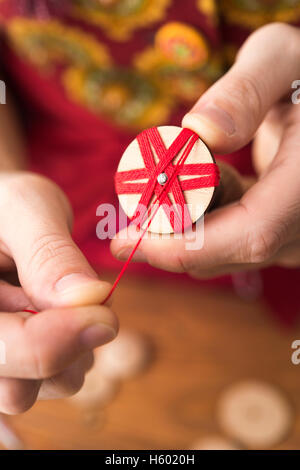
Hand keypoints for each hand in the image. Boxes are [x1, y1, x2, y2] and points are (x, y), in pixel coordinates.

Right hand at [0, 171, 117, 413]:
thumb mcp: (26, 208)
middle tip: (87, 303)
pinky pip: (40, 383)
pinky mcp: (7, 360)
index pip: (2, 348)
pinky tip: (63, 319)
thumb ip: (51, 254)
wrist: (1, 215)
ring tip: (69, 304)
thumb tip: (92, 298)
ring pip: (32, 393)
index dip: (59, 339)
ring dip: (69, 357)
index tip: (107, 316)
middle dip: (66, 351)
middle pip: (17, 390)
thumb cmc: (6, 203)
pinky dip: (65, 358)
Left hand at [111, 22, 299, 276]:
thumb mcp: (281, 60)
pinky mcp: (282, 238)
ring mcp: (296, 237)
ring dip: (189, 218)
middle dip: (170, 229)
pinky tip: (215, 178)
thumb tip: (199, 132)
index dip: (184, 246)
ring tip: (200, 162)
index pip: (251, 235)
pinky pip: (231, 245)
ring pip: (224, 252)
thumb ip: (244, 91)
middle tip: (138, 194)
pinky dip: (205, 219)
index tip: (125, 240)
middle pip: (226, 251)